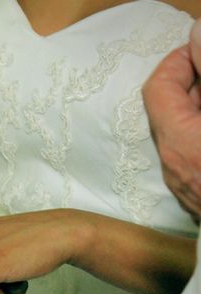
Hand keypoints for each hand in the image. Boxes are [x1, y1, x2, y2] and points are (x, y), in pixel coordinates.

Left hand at [143, 18, 200, 219]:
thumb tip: (197, 39)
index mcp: (182, 142)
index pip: (158, 88)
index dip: (178, 62)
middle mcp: (175, 163)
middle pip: (169, 108)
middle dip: (195, 81)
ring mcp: (185, 181)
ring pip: (183, 130)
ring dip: (200, 106)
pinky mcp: (197, 193)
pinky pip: (193, 150)